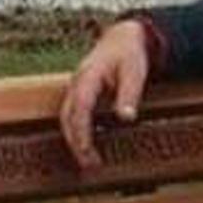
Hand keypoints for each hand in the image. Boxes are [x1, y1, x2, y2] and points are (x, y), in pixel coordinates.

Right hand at [59, 20, 149, 168]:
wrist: (123, 37)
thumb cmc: (130, 55)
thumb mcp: (135, 72)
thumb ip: (129, 94)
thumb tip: (126, 118)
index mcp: (88, 76)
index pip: (80, 108)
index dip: (81, 132)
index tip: (88, 151)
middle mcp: (76, 83)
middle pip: (67, 117)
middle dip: (76, 142)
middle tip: (90, 165)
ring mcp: (74, 88)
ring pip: (66, 118)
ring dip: (74, 140)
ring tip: (88, 161)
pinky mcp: (78, 93)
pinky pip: (72, 115)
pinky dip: (76, 132)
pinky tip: (87, 146)